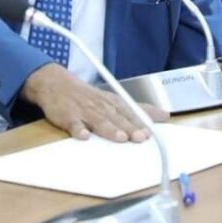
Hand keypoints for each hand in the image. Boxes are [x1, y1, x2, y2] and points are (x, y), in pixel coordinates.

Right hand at [19, 63, 169, 142]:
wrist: (56, 84)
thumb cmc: (89, 97)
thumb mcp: (114, 100)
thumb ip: (139, 110)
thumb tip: (165, 115)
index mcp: (113, 103)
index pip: (129, 112)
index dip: (140, 122)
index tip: (152, 131)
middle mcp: (101, 106)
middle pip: (117, 118)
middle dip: (129, 127)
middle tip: (141, 137)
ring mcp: (84, 111)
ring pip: (98, 120)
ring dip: (109, 129)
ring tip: (120, 138)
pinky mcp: (68, 117)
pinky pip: (73, 123)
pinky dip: (78, 129)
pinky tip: (84, 136)